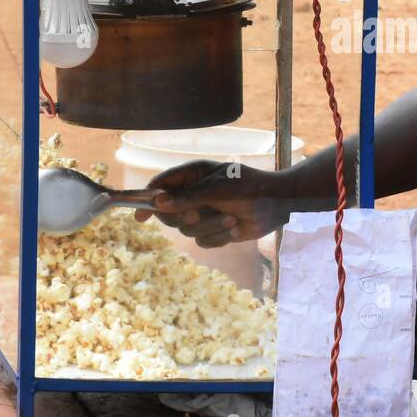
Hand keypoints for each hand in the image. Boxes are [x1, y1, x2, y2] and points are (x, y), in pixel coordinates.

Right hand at [133, 160, 292, 247]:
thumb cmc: (248, 187)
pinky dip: (218, 238)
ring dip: (208, 227)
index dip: (148, 199)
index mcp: (192, 175)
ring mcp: (203, 213)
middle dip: (184, 217)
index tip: (140, 215)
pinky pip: (202, 242)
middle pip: (169, 213)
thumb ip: (188, 197)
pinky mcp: (213, 230)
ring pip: (187, 230)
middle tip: (197, 214)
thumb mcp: (217, 189)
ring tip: (230, 219)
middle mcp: (194, 194)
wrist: (277, 205)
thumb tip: (158, 202)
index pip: (161, 186)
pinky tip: (233, 228)